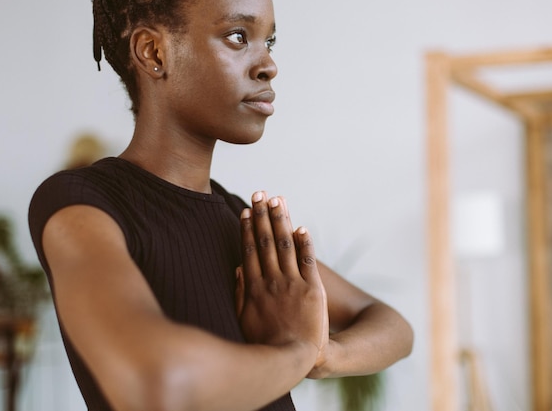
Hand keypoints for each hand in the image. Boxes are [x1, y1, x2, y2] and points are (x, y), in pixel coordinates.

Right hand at [235, 192, 328, 364]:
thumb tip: (238, 268)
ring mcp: (293, 284)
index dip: (248, 229)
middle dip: (262, 215)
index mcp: (254, 287)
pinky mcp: (313, 289)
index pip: (250, 250)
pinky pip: (308, 261)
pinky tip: (301, 227)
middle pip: (266, 242)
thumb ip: (239, 293)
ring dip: (281, 220)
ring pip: (285, 245)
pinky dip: (305, 243)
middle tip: (260, 193)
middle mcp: (272, 281)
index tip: (246, 210)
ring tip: (278, 200)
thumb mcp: (243, 320)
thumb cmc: (266, 343)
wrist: (294, 359)